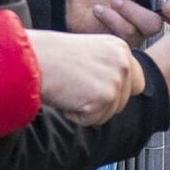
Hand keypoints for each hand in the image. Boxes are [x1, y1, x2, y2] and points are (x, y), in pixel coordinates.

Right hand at [29, 30, 144, 125]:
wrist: (32, 58)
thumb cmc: (52, 55)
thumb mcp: (90, 54)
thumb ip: (109, 68)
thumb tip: (119, 92)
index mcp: (120, 48)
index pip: (136, 80)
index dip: (117, 90)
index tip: (97, 89)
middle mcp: (123, 62)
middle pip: (125, 101)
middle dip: (103, 103)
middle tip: (78, 89)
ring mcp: (115, 80)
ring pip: (108, 114)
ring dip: (88, 110)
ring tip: (70, 89)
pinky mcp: (104, 98)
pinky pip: (92, 121)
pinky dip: (76, 116)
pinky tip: (66, 96)